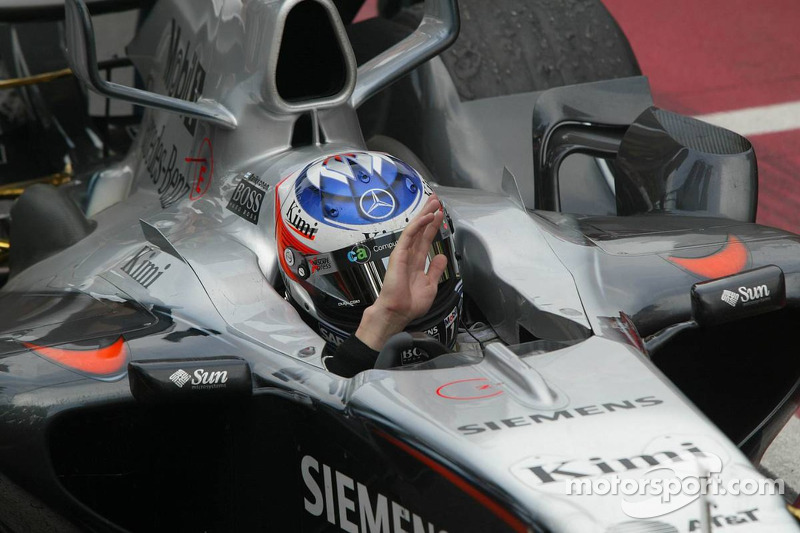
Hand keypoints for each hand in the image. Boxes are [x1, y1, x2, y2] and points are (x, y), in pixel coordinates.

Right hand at [355, 196, 447, 350]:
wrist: (397, 313)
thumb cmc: (409, 304)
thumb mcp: (430, 286)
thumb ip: (435, 270)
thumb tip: (441, 257)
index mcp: (416, 263)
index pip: (426, 239)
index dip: (433, 226)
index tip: (440, 214)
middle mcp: (409, 255)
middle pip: (421, 230)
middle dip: (428, 214)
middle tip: (435, 200)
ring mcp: (403, 253)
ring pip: (415, 228)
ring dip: (425, 214)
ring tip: (434, 202)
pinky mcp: (399, 254)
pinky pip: (409, 235)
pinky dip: (419, 224)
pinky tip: (428, 217)